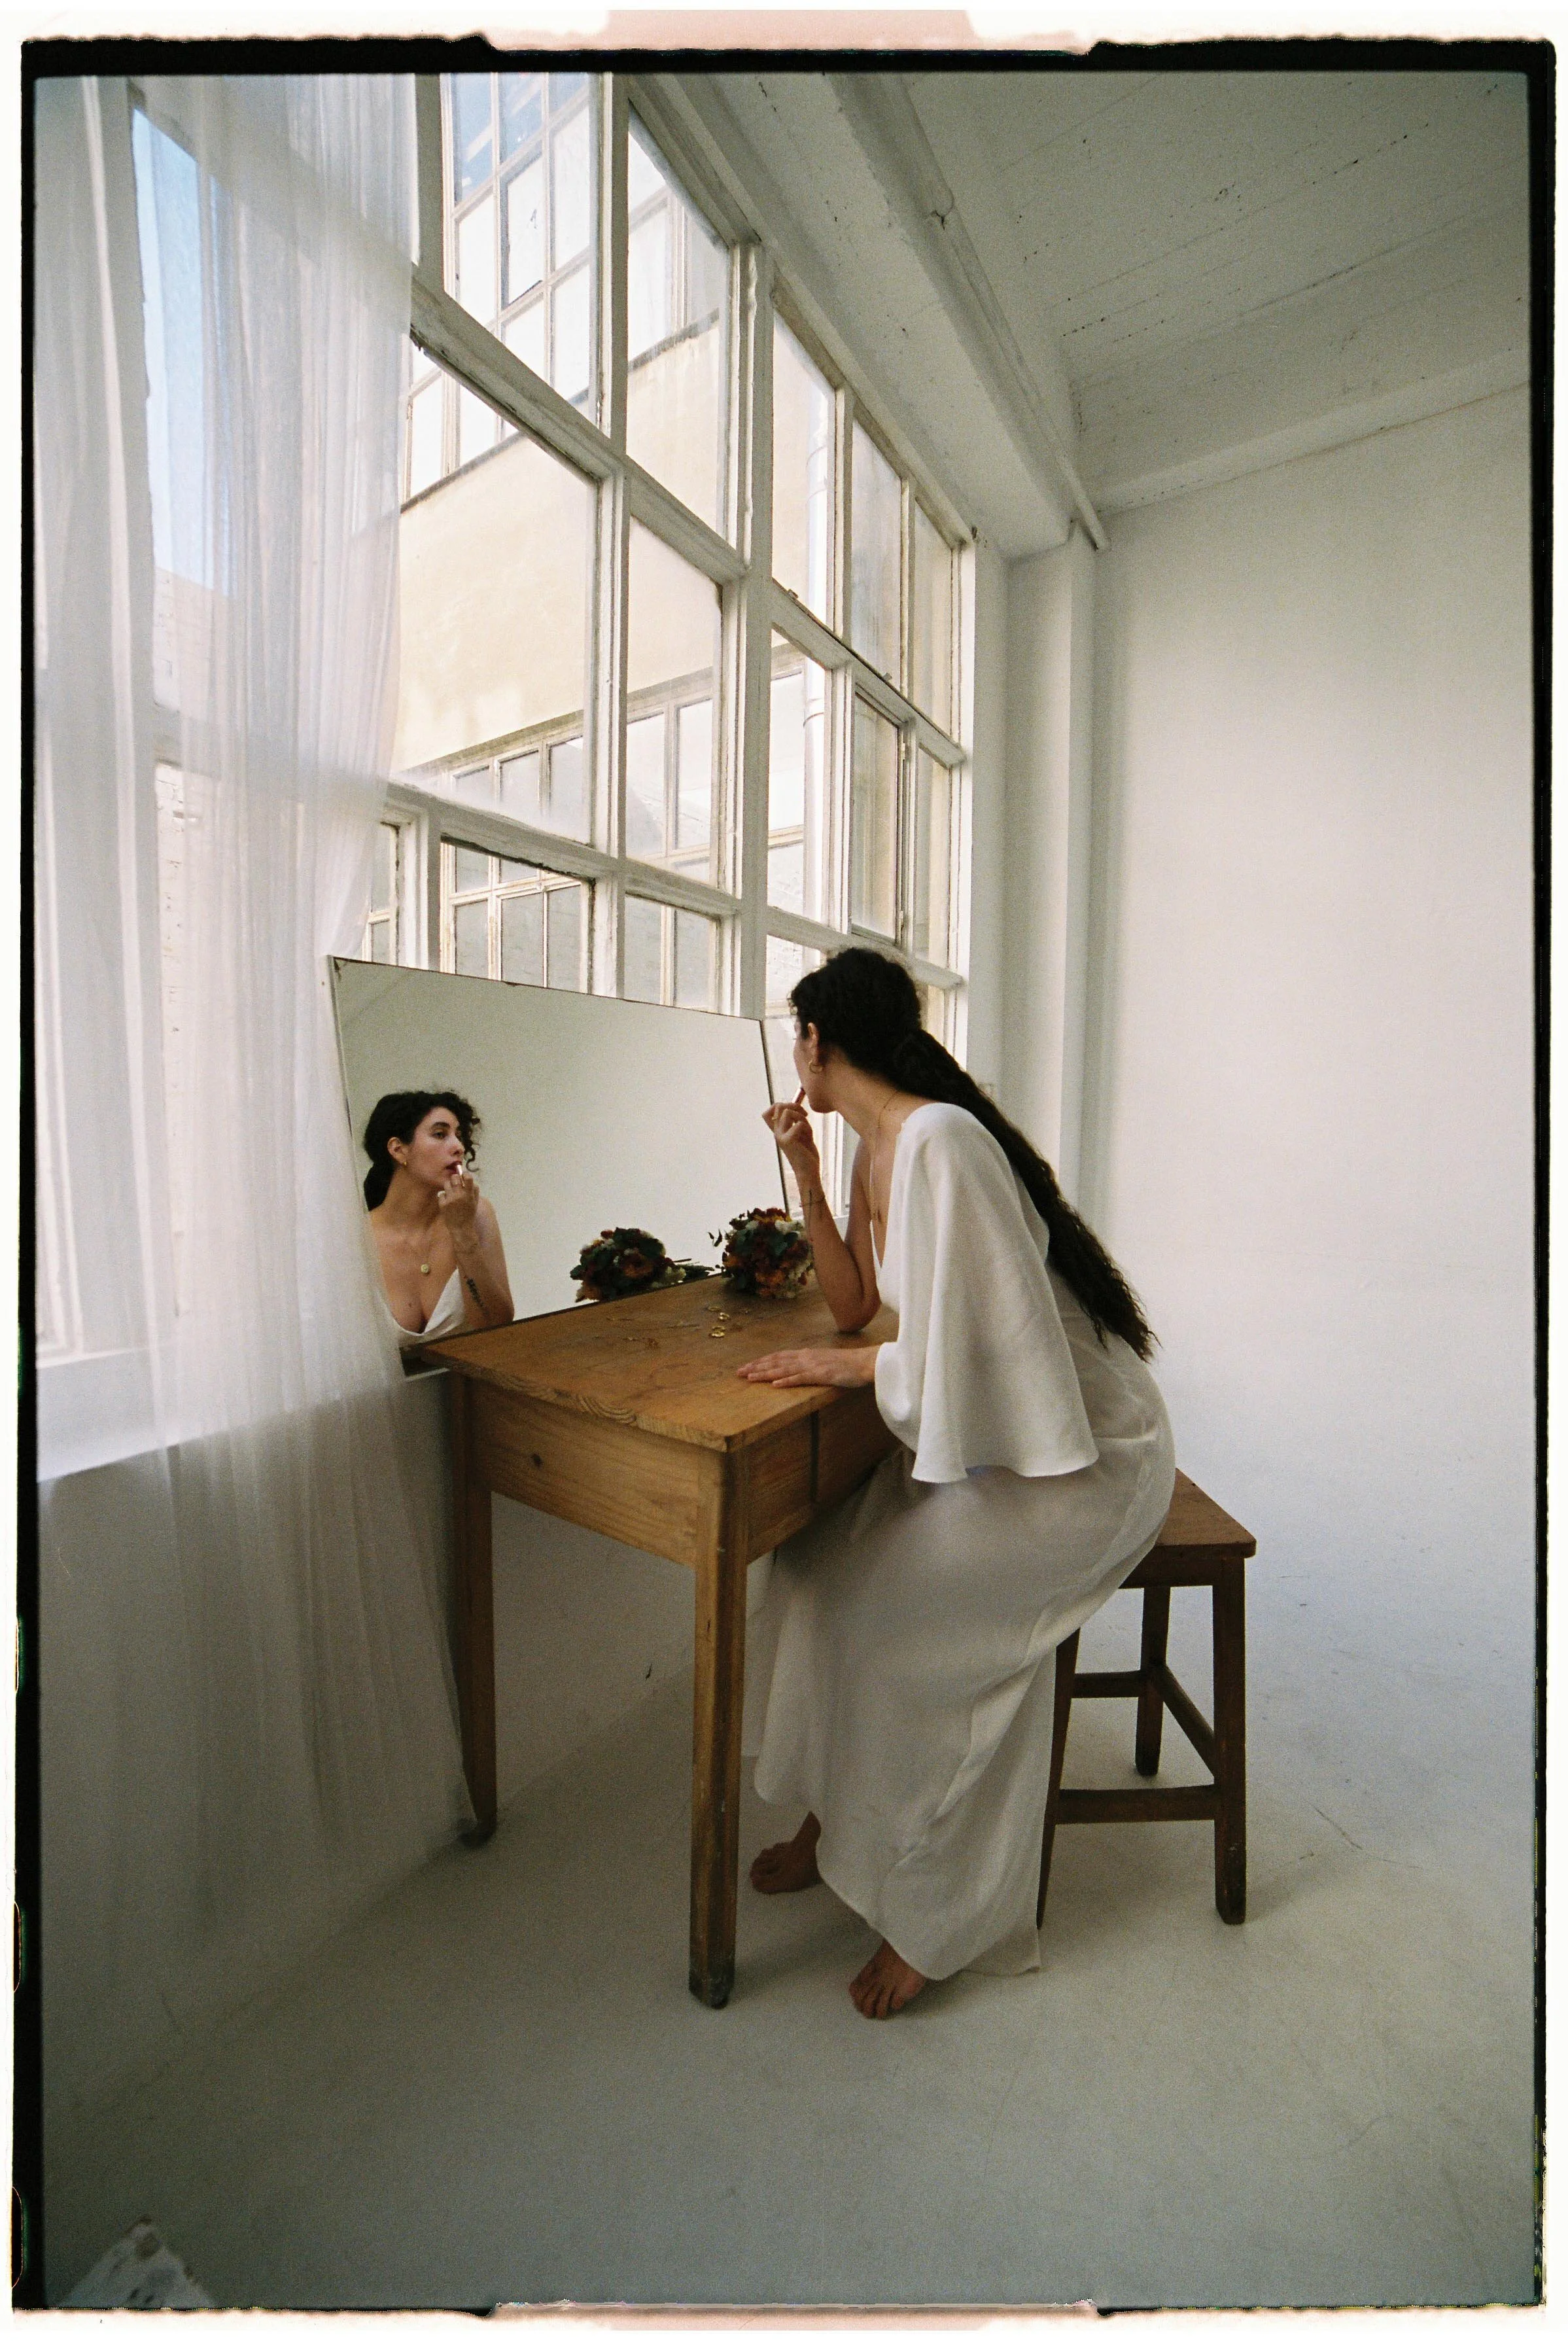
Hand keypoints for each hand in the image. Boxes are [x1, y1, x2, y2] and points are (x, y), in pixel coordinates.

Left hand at [436, 1161, 480, 1239]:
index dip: (465, 1174)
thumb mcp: (475, 1202)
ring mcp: (450, 1199)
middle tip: (456, 1182)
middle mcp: (459, 1195)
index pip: (468, 1177)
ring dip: (449, 1186)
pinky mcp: (442, 1204)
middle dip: (455, 1178)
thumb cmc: (469, 1215)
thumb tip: (469, 1179)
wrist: (461, 1229)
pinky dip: (444, 1197)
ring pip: (446, 1184)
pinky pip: (441, 1194)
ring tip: (451, 1193)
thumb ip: (474, 1190)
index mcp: (469, 1194)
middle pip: (454, 1177)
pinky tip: (447, 1202)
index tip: (463, 1175)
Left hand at [736, 1345, 878, 1388]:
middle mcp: (806, 1357)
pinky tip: (774, 1384)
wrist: (865, 1362)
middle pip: (776, 1361)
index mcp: (807, 1354)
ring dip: (765, 1373)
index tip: (747, 1366)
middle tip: (738, 1372)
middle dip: (756, 1366)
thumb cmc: (848, 1365)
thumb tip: (798, 1369)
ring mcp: (813, 1365)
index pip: (779, 1356)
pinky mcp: (821, 1374)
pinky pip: (801, 1378)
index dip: (762, 1361)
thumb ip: (811, 1364)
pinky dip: (786, 1381)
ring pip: (784, 1369)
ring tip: (749, 1377)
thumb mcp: (825, 1362)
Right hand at [763, 1089, 822, 1185]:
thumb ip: (798, 1122)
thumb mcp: (802, 1134)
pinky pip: (799, 1124)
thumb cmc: (806, 1154)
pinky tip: (810, 1138)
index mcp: (779, 1131)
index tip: (793, 1111)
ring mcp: (781, 1137)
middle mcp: (777, 1133)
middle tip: (805, 1115)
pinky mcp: (788, 1141)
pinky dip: (808, 1128)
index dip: (779, 1105)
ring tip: (808, 1129)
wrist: (808, 1171)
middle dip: (794, 1105)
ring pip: (788, 1112)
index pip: (767, 1113)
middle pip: (778, 1106)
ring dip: (801, 1117)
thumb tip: (799, 1107)